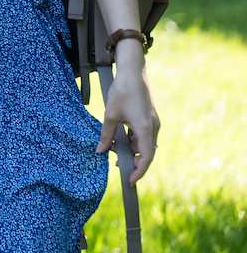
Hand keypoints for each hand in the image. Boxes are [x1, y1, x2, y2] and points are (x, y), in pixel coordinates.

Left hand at [99, 66, 159, 183]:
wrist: (132, 72)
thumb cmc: (122, 91)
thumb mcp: (110, 114)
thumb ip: (106, 134)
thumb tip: (100, 150)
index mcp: (145, 128)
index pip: (146, 157)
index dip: (139, 171)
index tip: (129, 179)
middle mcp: (152, 127)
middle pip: (146, 152)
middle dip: (133, 161)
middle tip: (118, 165)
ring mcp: (152, 123)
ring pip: (143, 143)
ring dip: (131, 149)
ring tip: (113, 150)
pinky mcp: (148, 118)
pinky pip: (142, 135)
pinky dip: (132, 140)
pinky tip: (118, 139)